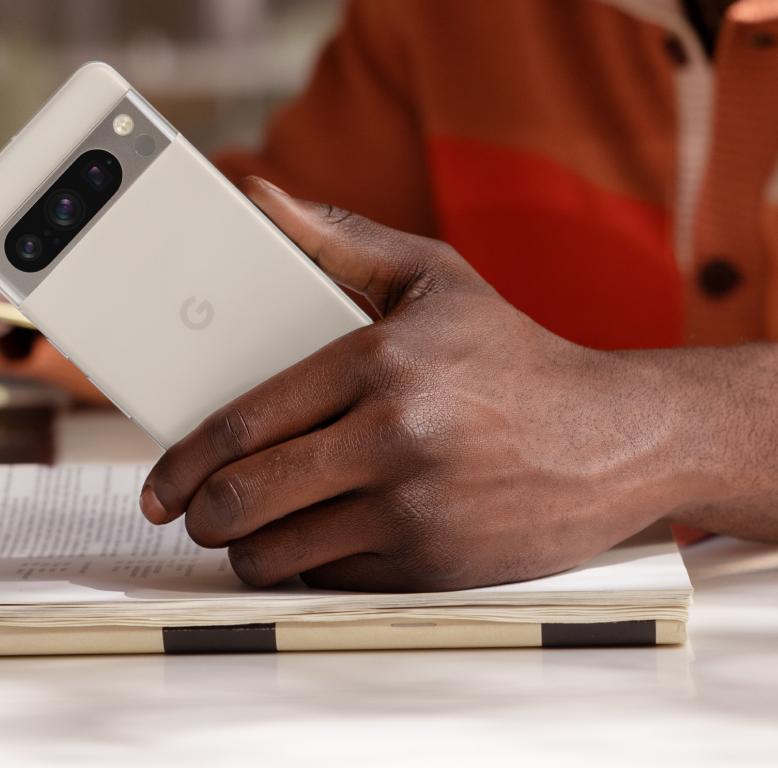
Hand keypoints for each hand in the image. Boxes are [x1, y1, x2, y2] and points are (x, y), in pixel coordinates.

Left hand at [142, 180, 777, 591]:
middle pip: (247, 497)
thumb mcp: (431, 275)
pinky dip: (309, 567)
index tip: (163, 476)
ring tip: (253, 523)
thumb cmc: (512, 352)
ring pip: (278, 552)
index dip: (184, 457)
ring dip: (248, 547)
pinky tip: (319, 537)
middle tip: (196, 508)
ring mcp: (415, 507)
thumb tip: (259, 197)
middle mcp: (394, 436)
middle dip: (202, 512)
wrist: (615, 436)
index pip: (245, 420)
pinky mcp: (434, 564)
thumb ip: (336, 238)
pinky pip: (331, 580)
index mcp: (380, 359)